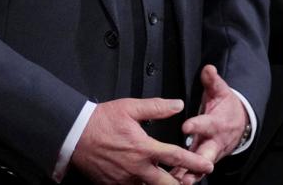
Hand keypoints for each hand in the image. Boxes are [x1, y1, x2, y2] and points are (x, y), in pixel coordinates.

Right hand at [71, 98, 212, 184]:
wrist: (74, 134)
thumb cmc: (101, 120)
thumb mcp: (129, 108)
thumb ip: (156, 107)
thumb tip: (177, 104)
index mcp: (144, 149)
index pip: (176, 157)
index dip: (195, 162)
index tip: (208, 165)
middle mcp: (137, 168)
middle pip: (167, 184)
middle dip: (181, 183)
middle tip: (191, 180)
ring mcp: (125, 180)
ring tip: (170, 180)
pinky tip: (145, 179)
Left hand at [172, 65, 246, 184]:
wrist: (240, 124)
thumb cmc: (226, 107)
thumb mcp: (221, 91)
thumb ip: (212, 81)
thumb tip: (208, 68)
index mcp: (216, 123)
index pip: (206, 124)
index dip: (196, 125)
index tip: (185, 127)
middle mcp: (214, 141)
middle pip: (206, 154)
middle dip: (196, 163)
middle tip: (186, 169)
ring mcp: (210, 153)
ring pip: (200, 167)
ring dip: (189, 175)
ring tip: (177, 181)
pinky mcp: (205, 161)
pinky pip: (196, 172)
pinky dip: (186, 178)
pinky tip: (172, 183)